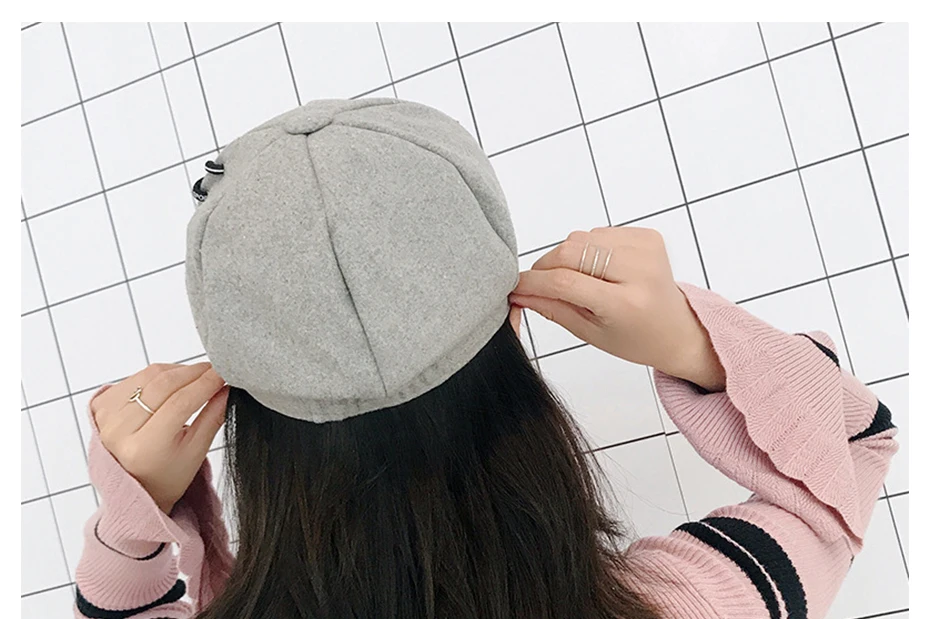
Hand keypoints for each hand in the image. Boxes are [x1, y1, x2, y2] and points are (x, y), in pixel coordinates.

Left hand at [91, 363, 228, 513]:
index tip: (224, 373)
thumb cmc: (166, 475)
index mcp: (143, 448)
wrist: (133, 486)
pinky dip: (159, 374)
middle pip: (163, 385)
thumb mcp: (196, 452)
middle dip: (195, 372)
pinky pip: (136, 377)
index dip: (206, 383)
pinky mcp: (101, 405)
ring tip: (198, 376)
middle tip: (216, 370)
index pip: (180, 403)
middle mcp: (118, 431)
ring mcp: (106, 416)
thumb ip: (213, 417)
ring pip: (150, 375)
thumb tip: (228, 387)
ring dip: (178, 370)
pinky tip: (173, 382)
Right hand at [509, 227, 724, 391]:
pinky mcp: (648, 236)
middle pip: (572, 252)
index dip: (534, 281)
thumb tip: (519, 292)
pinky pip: (599, 233)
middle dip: (546, 266)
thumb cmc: (635, 338)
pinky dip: (588, 249)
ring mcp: (646, 249)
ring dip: (567, 257)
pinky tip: (599, 270)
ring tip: (578, 281)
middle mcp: (640, 271)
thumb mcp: (590, 334)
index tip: (516, 286)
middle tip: (538, 283)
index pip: (566, 281)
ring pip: (581, 239)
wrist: (677, 329)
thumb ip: (553, 308)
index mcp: (626, 304)